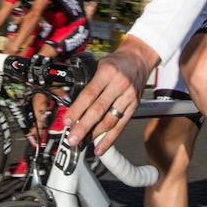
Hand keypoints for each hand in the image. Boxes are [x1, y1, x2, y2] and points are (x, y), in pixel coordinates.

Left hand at [65, 35, 158, 154]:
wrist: (139, 58)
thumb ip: (88, 81)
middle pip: (99, 110)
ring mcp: (128, 97)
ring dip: (95, 135)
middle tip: (72, 138)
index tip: (68, 121)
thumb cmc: (116, 62)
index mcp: (107, 72)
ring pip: (110, 120)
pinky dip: (110, 139)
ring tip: (83, 143)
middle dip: (83, 127)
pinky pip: (121, 126)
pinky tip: (100, 147)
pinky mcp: (134, 106)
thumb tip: (71, 101)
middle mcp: (119, 85)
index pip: (89, 94)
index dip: (77, 109)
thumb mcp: (99, 64)